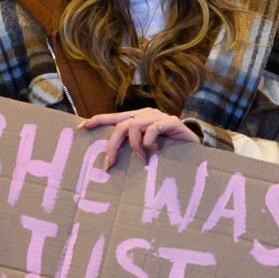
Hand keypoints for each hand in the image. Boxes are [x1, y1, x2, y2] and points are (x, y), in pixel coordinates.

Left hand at [78, 107, 198, 168]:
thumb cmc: (169, 153)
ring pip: (134, 126)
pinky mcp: (172, 122)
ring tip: (142, 159)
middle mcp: (147, 114)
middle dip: (113, 145)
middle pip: (121, 124)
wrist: (197, 153)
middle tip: (110, 164)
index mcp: (139, 118)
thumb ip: (132, 148)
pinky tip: (156, 151)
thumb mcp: (146, 150)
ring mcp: (160, 116)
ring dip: (135, 147)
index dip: (98, 120)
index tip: (81, 127)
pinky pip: (153, 129)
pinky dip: (150, 142)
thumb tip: (109, 159)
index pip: (114, 117)